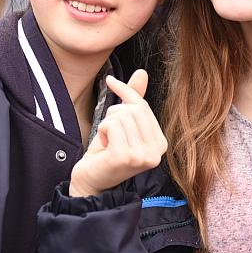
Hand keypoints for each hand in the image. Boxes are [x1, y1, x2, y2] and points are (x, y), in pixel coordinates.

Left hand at [69, 69, 167, 196]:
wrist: (90, 181)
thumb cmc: (106, 152)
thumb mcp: (122, 123)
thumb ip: (134, 99)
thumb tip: (142, 71)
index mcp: (161, 143)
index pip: (143, 106)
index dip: (125, 92)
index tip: (111, 82)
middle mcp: (157, 152)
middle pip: (133, 109)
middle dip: (114, 114)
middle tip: (108, 132)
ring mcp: (143, 156)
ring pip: (122, 116)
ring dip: (107, 124)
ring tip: (107, 141)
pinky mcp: (126, 157)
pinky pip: (111, 125)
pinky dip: (101, 131)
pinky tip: (103, 147)